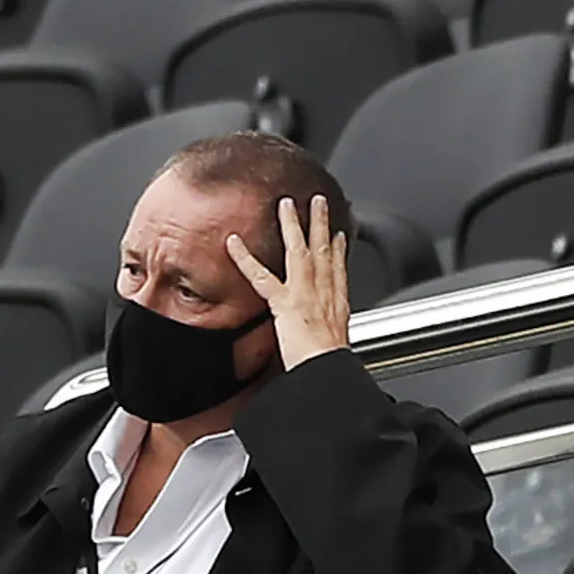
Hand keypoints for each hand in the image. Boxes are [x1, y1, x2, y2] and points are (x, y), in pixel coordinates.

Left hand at [226, 194, 349, 370]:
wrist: (326, 370)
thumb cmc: (328, 366)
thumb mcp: (336, 349)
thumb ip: (328, 339)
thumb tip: (325, 345)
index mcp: (338, 305)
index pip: (339, 270)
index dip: (340, 250)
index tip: (339, 235)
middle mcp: (324, 292)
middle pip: (324, 250)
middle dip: (321, 223)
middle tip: (318, 203)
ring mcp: (304, 292)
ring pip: (299, 250)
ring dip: (293, 224)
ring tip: (286, 205)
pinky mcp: (285, 301)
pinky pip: (259, 275)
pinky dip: (244, 258)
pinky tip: (233, 243)